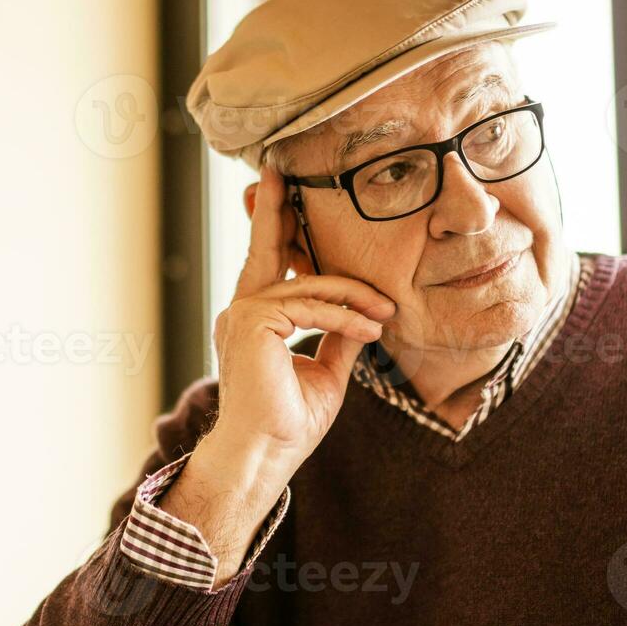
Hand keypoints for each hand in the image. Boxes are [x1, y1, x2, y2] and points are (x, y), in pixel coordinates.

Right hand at [209, 167, 395, 468]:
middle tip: (279, 171)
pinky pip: (310, 306)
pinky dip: (346, 316)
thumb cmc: (290, 422)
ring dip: (354, 297)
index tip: (280, 192)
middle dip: (275, 208)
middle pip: (266, 249)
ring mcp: (242, 315)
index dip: (277, 227)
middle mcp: (241, 311)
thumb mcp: (326, 371)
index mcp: (254, 320)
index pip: (270, 264)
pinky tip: (371, 329)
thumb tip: (364, 317)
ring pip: (308, 285)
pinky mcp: (251, 324)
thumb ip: (338, 337)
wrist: (266, 455)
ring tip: (385, 313)